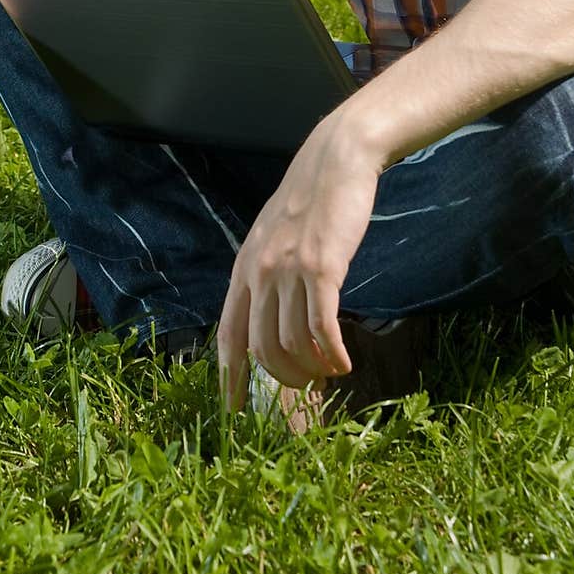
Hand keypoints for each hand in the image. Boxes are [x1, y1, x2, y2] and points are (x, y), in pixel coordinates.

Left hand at [215, 109, 382, 411]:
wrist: (336, 160)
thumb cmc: (311, 198)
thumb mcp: (274, 236)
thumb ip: (269, 273)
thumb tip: (277, 318)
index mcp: (245, 269)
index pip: (228, 337)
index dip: (230, 380)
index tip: (234, 414)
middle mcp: (261, 273)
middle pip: (262, 350)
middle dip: (284, 383)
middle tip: (307, 396)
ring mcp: (289, 271)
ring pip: (293, 343)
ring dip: (312, 370)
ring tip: (330, 375)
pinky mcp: (322, 268)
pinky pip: (323, 327)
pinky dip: (333, 354)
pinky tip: (345, 364)